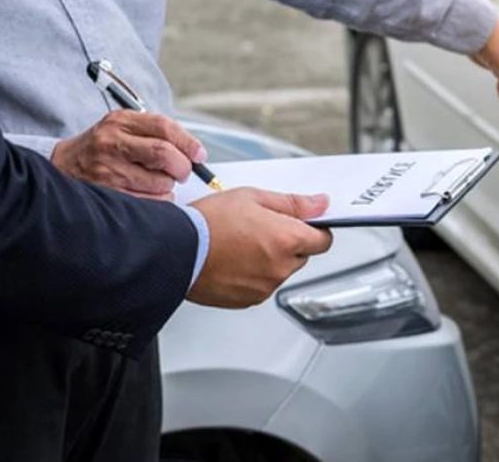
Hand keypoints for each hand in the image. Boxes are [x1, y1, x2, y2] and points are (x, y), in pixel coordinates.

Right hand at [51, 110, 206, 200]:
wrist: (63, 165)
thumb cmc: (104, 148)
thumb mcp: (125, 129)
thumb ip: (158, 134)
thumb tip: (196, 153)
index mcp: (120, 122)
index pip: (163, 127)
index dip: (188, 142)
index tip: (199, 155)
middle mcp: (112, 143)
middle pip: (163, 154)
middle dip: (182, 166)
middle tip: (183, 172)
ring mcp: (107, 170)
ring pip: (160, 182)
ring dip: (168, 186)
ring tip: (156, 181)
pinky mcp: (107, 194)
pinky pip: (150, 202)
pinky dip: (159, 200)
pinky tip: (148, 193)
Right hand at [186, 188, 333, 307]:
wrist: (175, 251)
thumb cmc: (208, 223)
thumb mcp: (253, 197)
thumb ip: (293, 203)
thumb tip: (320, 204)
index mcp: (287, 240)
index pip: (324, 240)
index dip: (315, 230)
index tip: (305, 224)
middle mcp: (281, 267)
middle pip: (302, 256)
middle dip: (289, 243)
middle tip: (261, 229)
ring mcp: (265, 286)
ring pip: (281, 271)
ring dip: (271, 260)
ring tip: (241, 244)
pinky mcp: (249, 300)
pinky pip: (262, 286)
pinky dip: (254, 275)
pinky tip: (234, 261)